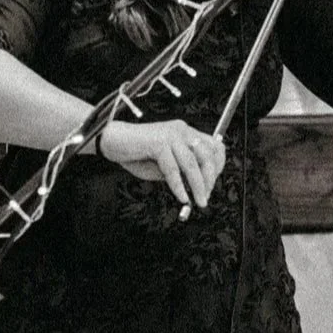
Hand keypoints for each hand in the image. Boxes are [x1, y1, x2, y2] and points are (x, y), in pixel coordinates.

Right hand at [98, 119, 225, 208]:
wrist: (113, 142)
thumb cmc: (137, 153)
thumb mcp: (165, 165)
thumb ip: (181, 171)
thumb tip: (196, 187)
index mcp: (186, 132)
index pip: (214, 146)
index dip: (218, 166)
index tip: (213, 184)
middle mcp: (181, 130)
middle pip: (207, 156)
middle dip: (209, 180)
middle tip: (206, 197)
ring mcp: (170, 135)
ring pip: (192, 163)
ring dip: (198, 186)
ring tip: (199, 201)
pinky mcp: (158, 143)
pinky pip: (173, 168)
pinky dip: (178, 185)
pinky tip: (181, 196)